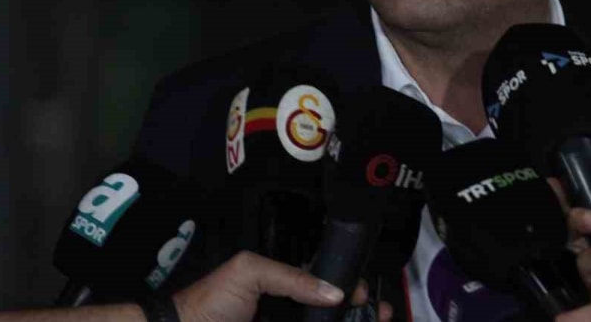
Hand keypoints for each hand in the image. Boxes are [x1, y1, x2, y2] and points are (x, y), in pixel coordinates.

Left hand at [173, 251, 391, 321]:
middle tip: (379, 315)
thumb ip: (293, 278)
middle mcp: (291, 313)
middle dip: (360, 313)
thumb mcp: (251, 273)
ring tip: (374, 321)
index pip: (325, 286)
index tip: (365, 295)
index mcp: (284, 288)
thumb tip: (335, 291)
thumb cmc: (210, 301)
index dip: (349, 288)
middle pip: (333, 313)